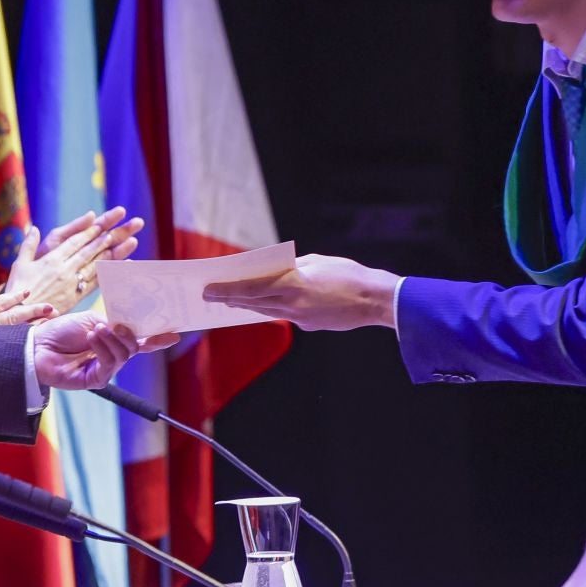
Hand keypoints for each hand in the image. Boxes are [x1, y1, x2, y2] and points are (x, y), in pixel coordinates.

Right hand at [2, 207, 145, 313]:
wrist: (19, 315)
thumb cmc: (18, 289)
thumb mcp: (20, 264)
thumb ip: (28, 245)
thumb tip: (33, 228)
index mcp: (51, 259)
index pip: (74, 242)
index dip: (88, 232)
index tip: (101, 223)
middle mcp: (64, 270)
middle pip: (89, 250)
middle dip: (107, 237)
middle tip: (123, 227)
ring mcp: (72, 283)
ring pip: (95, 264)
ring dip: (111, 252)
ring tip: (127, 241)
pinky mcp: (76, 296)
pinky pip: (95, 283)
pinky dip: (108, 274)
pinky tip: (120, 267)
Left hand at [31, 311, 175, 389]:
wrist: (37, 346)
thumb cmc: (61, 331)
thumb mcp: (92, 320)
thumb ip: (112, 323)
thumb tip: (128, 327)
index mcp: (115, 340)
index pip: (141, 341)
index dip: (158, 339)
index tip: (174, 334)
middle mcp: (113, 355)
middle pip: (135, 347)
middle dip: (130, 335)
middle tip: (120, 325)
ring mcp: (105, 368)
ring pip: (123, 356)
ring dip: (113, 340)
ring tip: (97, 330)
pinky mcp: (96, 380)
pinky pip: (109, 365)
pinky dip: (103, 349)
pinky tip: (92, 338)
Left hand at [204, 253, 399, 330]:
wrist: (376, 301)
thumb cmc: (350, 274)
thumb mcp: (318, 261)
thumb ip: (294, 267)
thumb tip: (277, 272)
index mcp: (293, 284)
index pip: (251, 289)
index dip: (227, 290)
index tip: (209, 290)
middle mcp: (293, 304)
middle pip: (254, 303)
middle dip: (230, 299)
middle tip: (210, 297)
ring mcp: (302, 318)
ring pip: (267, 312)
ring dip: (247, 306)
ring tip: (230, 302)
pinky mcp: (311, 325)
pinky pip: (286, 315)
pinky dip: (272, 309)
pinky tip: (265, 306)